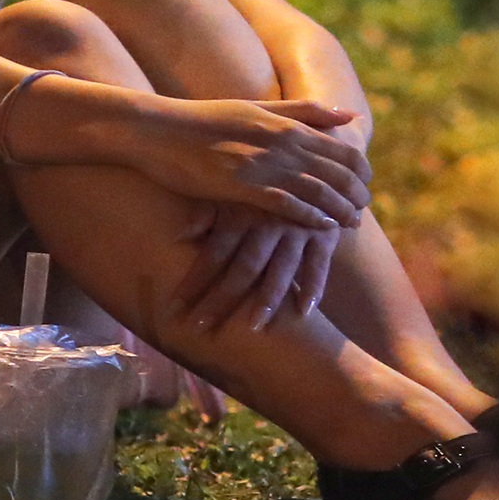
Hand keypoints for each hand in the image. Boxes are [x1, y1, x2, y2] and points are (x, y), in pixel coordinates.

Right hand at [130, 97, 370, 229]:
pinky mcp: (242, 184)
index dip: (359, 169)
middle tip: (363, 210)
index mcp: (284, 123)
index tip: (364, 184)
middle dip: (355, 193)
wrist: (156, 130)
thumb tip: (348, 115)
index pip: (340, 149)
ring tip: (350, 224)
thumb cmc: (202, 119)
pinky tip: (322, 227)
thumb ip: (302, 112)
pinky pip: (288, 204)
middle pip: (336, 172)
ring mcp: (262, 164)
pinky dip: (311, 216)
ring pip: (319, 190)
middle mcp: (280, 142)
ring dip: (340, 208)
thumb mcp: (255, 107)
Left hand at [172, 202, 339, 331]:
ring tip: (252, 327)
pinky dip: (313, 287)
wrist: (312, 171)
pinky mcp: (323, 236)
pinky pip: (319, 264)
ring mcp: (295, 231)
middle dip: (220, 300)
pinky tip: (304, 312)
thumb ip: (206, 214)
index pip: (212, 254)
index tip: (175, 309)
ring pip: (280, 269)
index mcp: (239, 216)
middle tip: (200, 328)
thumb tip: (177, 235)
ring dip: (268, 299)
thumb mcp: (232, 193)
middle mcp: (265, 225)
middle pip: (242, 268)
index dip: (194, 282)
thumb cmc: (262, 190)